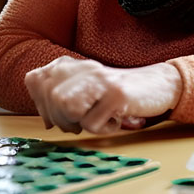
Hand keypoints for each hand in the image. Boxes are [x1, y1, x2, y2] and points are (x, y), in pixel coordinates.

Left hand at [23, 57, 182, 134]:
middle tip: (81, 120)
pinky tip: (115, 120)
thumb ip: (58, 98)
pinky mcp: (116, 94)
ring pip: (65, 107)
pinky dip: (101, 129)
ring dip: (78, 123)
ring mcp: (100, 80)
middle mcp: (83, 67)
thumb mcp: (83, 90)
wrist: (158, 85)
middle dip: (61, 118)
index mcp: (71, 64)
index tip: (59, 112)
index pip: (34, 80)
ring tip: (96, 119)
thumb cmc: (116, 94)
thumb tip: (45, 120)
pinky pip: (91, 123)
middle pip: (49, 98)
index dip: (42, 103)